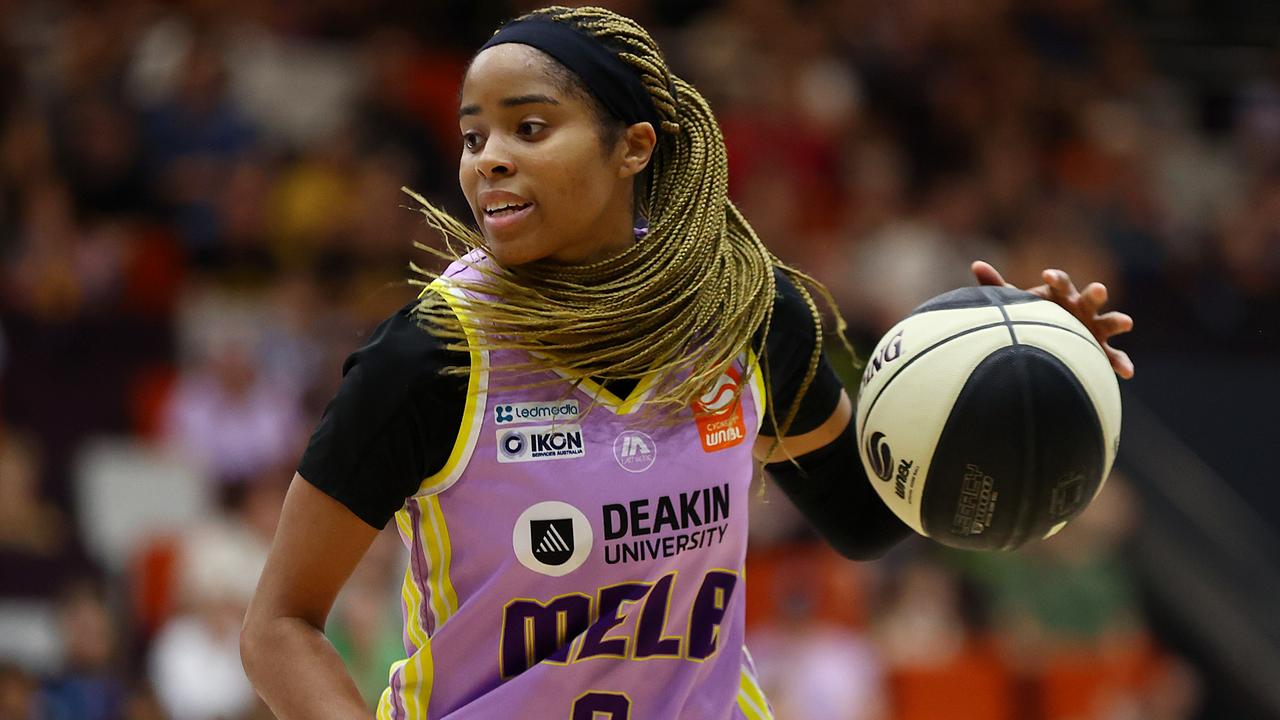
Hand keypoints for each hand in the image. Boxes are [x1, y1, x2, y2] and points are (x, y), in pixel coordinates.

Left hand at [971, 260, 1134, 378]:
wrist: (1047, 338)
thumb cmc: (1032, 315)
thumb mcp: (1017, 303)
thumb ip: (998, 285)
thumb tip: (977, 265)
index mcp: (1061, 294)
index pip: (1059, 282)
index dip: (1055, 278)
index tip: (1046, 275)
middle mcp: (1081, 307)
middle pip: (1090, 297)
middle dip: (1095, 293)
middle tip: (1098, 289)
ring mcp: (1094, 328)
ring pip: (1110, 322)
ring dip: (1117, 320)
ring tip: (1126, 322)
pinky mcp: (1100, 349)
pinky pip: (1113, 356)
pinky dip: (1120, 363)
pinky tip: (1126, 372)